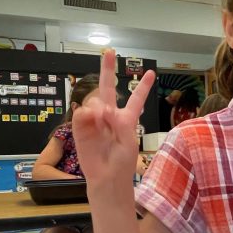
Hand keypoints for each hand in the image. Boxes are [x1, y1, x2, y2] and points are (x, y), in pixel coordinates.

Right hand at [73, 50, 154, 185]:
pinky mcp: (80, 128)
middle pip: (109, 89)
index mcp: (127, 120)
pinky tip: (92, 119)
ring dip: (99, 105)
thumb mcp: (128, 142)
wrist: (106, 180)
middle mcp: (110, 117)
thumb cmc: (121, 164)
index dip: (143, 87)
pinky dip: (86, 114)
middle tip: (109, 52)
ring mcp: (94, 121)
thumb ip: (119, 122)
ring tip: (103, 119)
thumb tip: (102, 108)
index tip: (152, 73)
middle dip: (108, 70)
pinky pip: (81, 114)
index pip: (136, 100)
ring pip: (94, 101)